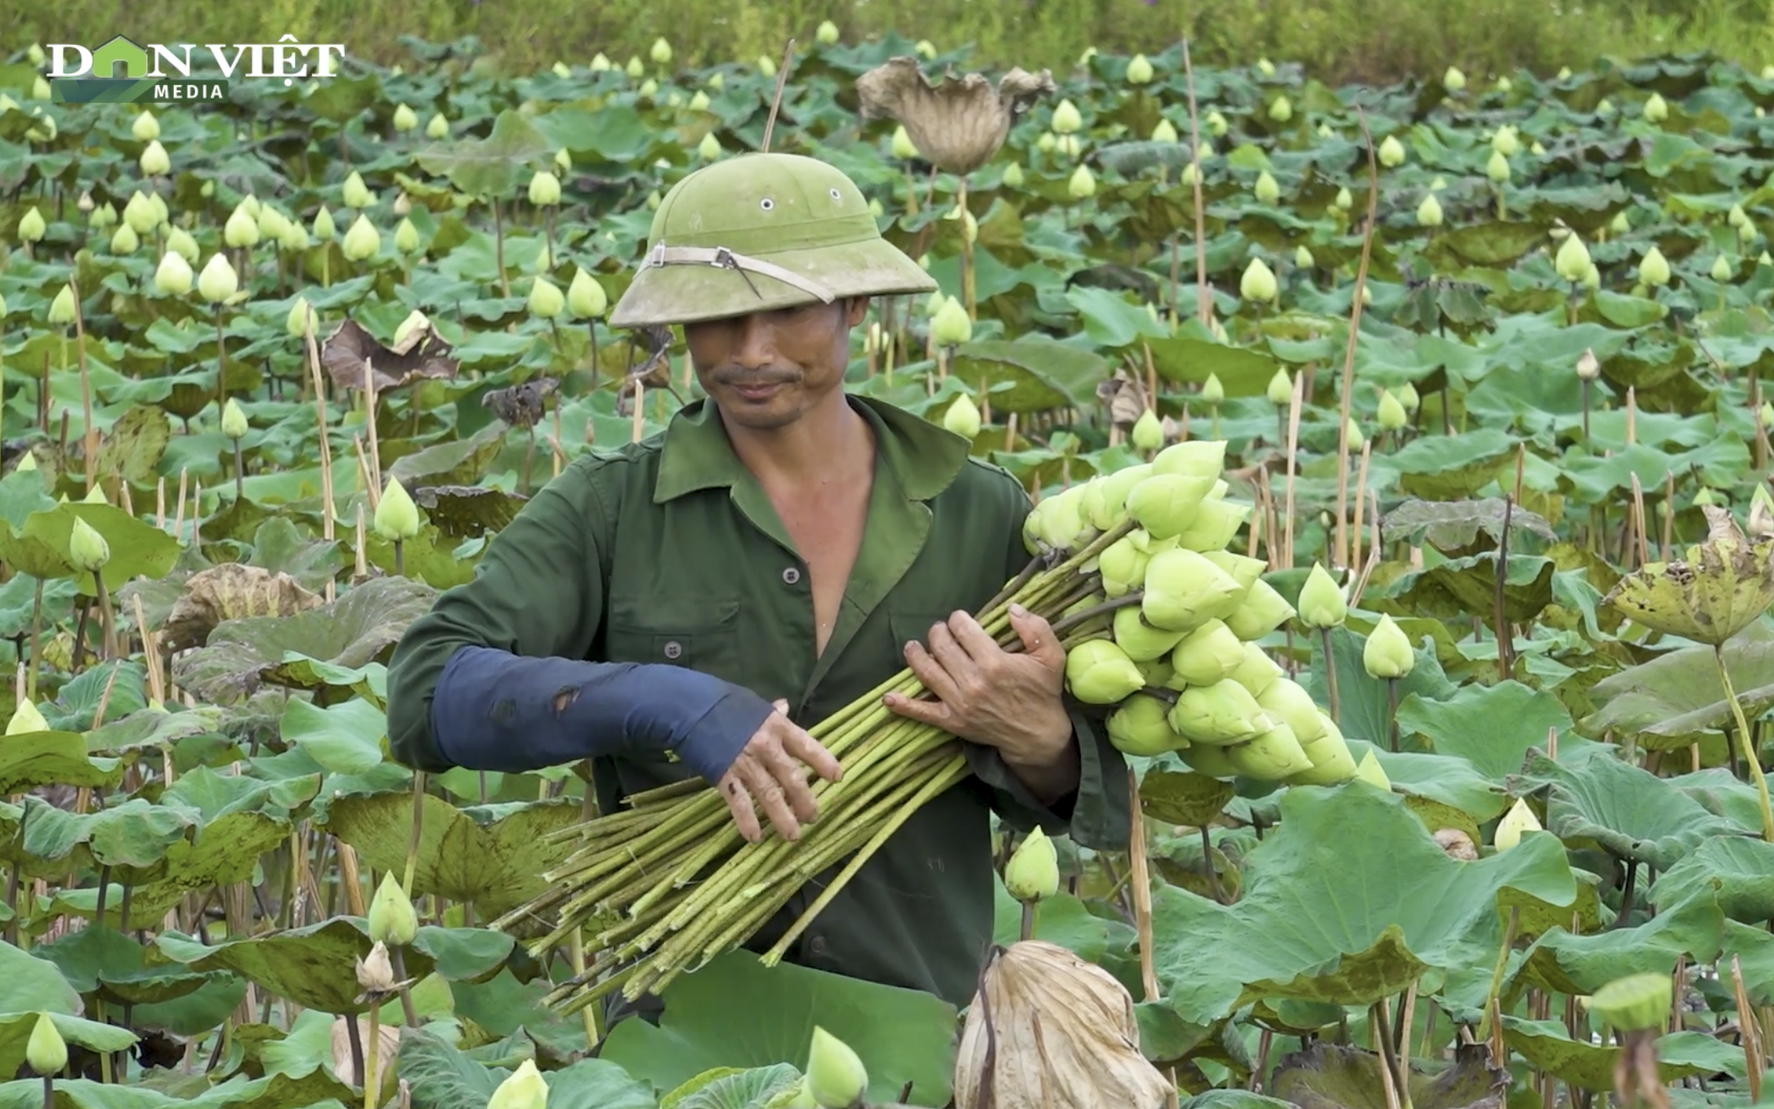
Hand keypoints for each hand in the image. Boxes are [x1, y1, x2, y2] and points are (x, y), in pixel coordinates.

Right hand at [716, 700, 842, 843]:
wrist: (689, 708)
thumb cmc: (724, 705)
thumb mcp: (754, 706)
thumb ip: (772, 713)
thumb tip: (785, 706)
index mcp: (777, 727)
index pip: (807, 746)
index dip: (824, 762)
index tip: (837, 778)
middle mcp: (766, 746)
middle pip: (792, 778)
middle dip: (804, 800)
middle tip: (812, 817)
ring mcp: (746, 763)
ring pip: (770, 795)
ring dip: (782, 818)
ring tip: (792, 836)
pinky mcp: (724, 777)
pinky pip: (740, 803)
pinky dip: (747, 821)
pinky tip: (754, 837)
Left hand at [884, 603, 1073, 765]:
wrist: (1037, 735)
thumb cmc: (1043, 692)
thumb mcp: (1051, 656)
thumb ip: (1035, 628)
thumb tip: (1012, 608)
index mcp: (994, 662)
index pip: (963, 629)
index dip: (959, 619)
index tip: (961, 620)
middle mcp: (973, 681)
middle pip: (941, 646)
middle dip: (938, 632)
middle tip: (941, 631)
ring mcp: (959, 703)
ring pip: (927, 672)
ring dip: (916, 655)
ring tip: (913, 646)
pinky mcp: (952, 721)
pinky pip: (922, 713)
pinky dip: (903, 705)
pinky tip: (889, 697)